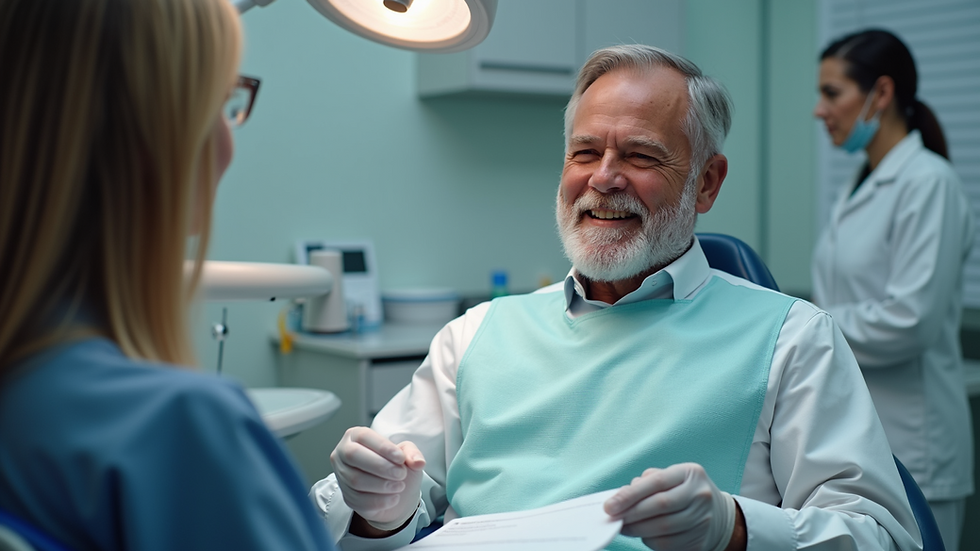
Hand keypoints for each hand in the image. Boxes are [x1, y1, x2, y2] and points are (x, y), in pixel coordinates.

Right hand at [330, 427, 425, 531]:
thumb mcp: (407, 454)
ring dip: (382, 484)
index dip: (383, 447)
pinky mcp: (347, 497)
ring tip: (399, 486)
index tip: (401, 458)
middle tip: (401, 474)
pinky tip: (394, 498)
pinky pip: (359, 500)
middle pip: (353, 455)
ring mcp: (342, 476)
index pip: (364, 436)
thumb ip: (412, 453)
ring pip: (355, 480)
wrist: (397, 492)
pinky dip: (380, 500)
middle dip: (380, 466)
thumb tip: (418, 462)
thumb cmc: (397, 466)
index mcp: (356, 436)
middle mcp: (343, 453)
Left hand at [603, 463, 738, 550]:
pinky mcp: (700, 540)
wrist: (717, 515)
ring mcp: (703, 519)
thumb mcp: (671, 477)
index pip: (656, 482)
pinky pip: (668, 544)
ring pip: (662, 528)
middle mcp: (700, 495)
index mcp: (691, 473)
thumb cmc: (684, 492)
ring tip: (624, 526)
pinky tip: (642, 534)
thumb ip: (647, 482)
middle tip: (613, 517)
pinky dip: (649, 540)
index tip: (610, 505)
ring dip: (637, 529)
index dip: (630, 495)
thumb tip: (622, 496)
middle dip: (631, 513)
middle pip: (659, 506)